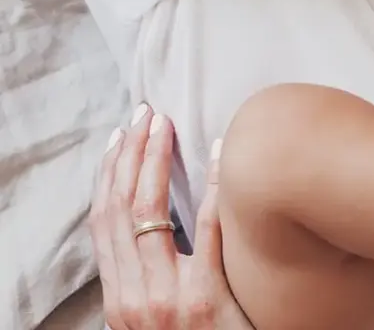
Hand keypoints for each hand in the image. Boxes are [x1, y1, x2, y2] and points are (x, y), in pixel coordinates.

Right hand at [91, 105, 252, 329]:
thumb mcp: (154, 317)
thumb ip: (151, 276)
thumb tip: (161, 224)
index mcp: (119, 299)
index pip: (103, 222)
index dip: (108, 174)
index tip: (118, 137)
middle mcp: (133, 297)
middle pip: (121, 209)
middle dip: (129, 154)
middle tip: (145, 114)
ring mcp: (165, 300)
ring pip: (149, 213)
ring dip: (155, 161)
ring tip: (166, 125)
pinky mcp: (204, 302)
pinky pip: (208, 229)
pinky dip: (212, 186)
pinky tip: (221, 153)